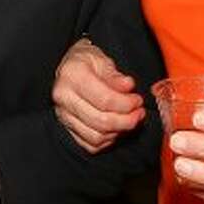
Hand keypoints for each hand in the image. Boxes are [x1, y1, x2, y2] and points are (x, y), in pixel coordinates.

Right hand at [52, 38, 144, 152]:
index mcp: (72, 75)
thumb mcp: (102, 58)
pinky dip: (108, 140)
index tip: (138, 100)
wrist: (69, 68)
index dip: (127, 104)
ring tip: (130, 119)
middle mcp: (64, 98)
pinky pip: (91, 144)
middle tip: (139, 112)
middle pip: (101, 121)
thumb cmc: (87, 61)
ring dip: (119, 131)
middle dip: (127, 120)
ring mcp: (63, 116)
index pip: (105, 100)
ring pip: (96, 136)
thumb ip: (115, 75)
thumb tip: (128, 87)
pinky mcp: (67, 129)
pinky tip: (117, 127)